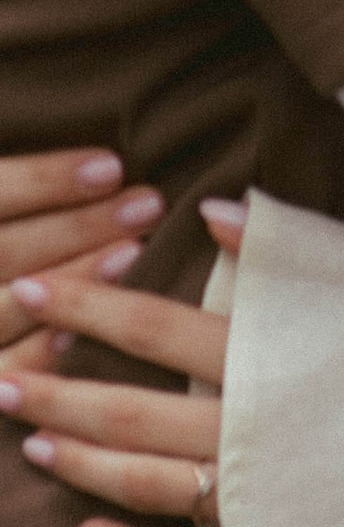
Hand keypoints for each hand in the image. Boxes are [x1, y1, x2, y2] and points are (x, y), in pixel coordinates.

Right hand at [0, 149, 164, 350]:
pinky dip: (44, 349)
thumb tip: (95, 158)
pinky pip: (3, 368)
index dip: (43, 180)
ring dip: (75, 281)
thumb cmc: (1, 233)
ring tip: (133, 252)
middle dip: (77, 228)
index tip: (112, 165)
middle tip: (146, 204)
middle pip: (4, 251)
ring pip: (6, 308)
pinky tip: (90, 325)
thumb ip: (13, 186)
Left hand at [2, 201, 237, 526]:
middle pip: (126, 411)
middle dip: (53, 392)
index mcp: (269, 356)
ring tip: (29, 440)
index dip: (87, 306)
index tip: (31, 287)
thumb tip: (215, 205)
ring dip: (76, 463)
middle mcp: (247, 432)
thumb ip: (289, 245)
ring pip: (140, 484)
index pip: (153, 326)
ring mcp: (255, 501)